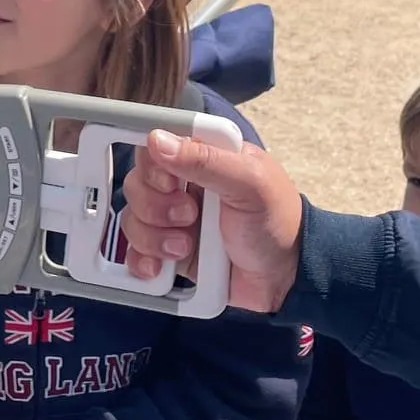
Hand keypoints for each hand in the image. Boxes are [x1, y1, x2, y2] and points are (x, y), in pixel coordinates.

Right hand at [119, 131, 302, 312]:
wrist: (285, 279)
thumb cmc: (277, 222)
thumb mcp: (250, 184)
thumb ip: (206, 159)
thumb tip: (157, 140)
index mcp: (204, 156)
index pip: (155, 144)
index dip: (153, 165)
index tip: (170, 183)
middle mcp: (183, 184)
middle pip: (137, 183)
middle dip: (157, 207)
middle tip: (190, 217)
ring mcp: (173, 219)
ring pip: (133, 219)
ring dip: (155, 237)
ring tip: (187, 247)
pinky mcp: (168, 251)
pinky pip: (135, 252)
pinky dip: (143, 261)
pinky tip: (162, 267)